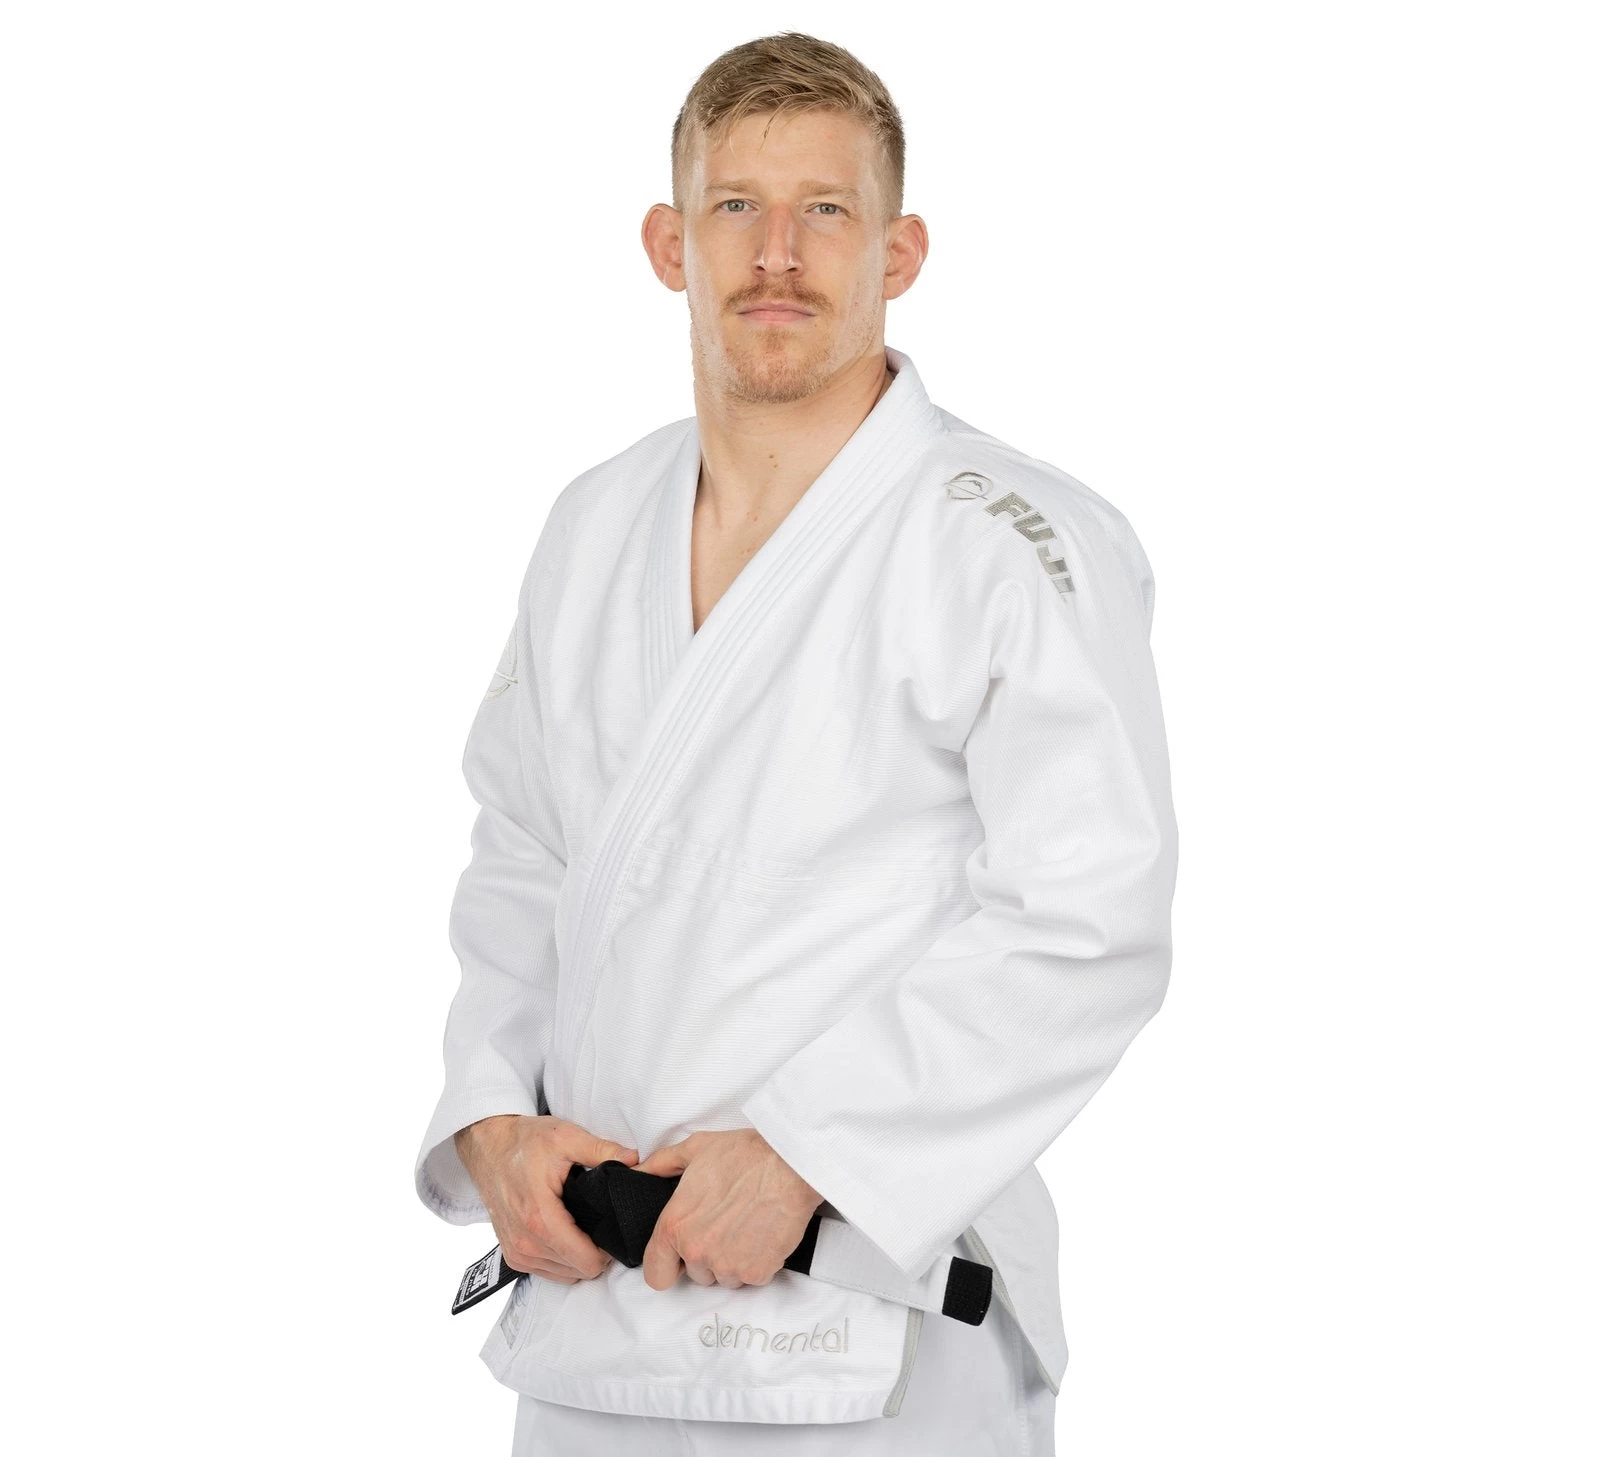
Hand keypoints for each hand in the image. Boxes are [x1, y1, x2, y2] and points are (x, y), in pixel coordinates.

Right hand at [455, 1114, 638, 1283]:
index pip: (585, 1260)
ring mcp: (516, 1252)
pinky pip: (548, 1272)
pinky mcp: (513, 1256)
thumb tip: (635, 1160)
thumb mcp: (566, 1137)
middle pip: (578, 1270)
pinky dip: (562, 1259)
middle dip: (596, 1250)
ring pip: (565, 1275)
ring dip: (578, 1256)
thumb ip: (602, 1150)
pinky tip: (568, 1233)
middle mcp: (525, 1242)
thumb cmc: (524, 1142)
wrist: (489, 1147)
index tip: (613, 1225)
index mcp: (539, 1218)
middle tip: (602, 1220)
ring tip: (585, 1225)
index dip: (608, 1248)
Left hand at [634, 1129, 824, 1292]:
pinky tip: (762, 1232)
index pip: (656, 1275)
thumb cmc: (744, 1154)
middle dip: (707, 1255)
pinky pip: (750, 1277)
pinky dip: (756, 1261)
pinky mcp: (757, 1273)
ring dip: (731, 1260)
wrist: (791, 1164)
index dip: (667, 1265)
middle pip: (695, 1274)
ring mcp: (728, 1266)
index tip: (679, 1255)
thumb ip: (660, 1164)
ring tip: (745, 1225)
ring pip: (723, 1278)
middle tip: (724, 1223)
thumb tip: (638, 1171)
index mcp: (675, 1227)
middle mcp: (697, 1252)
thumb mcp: (695, 1149)